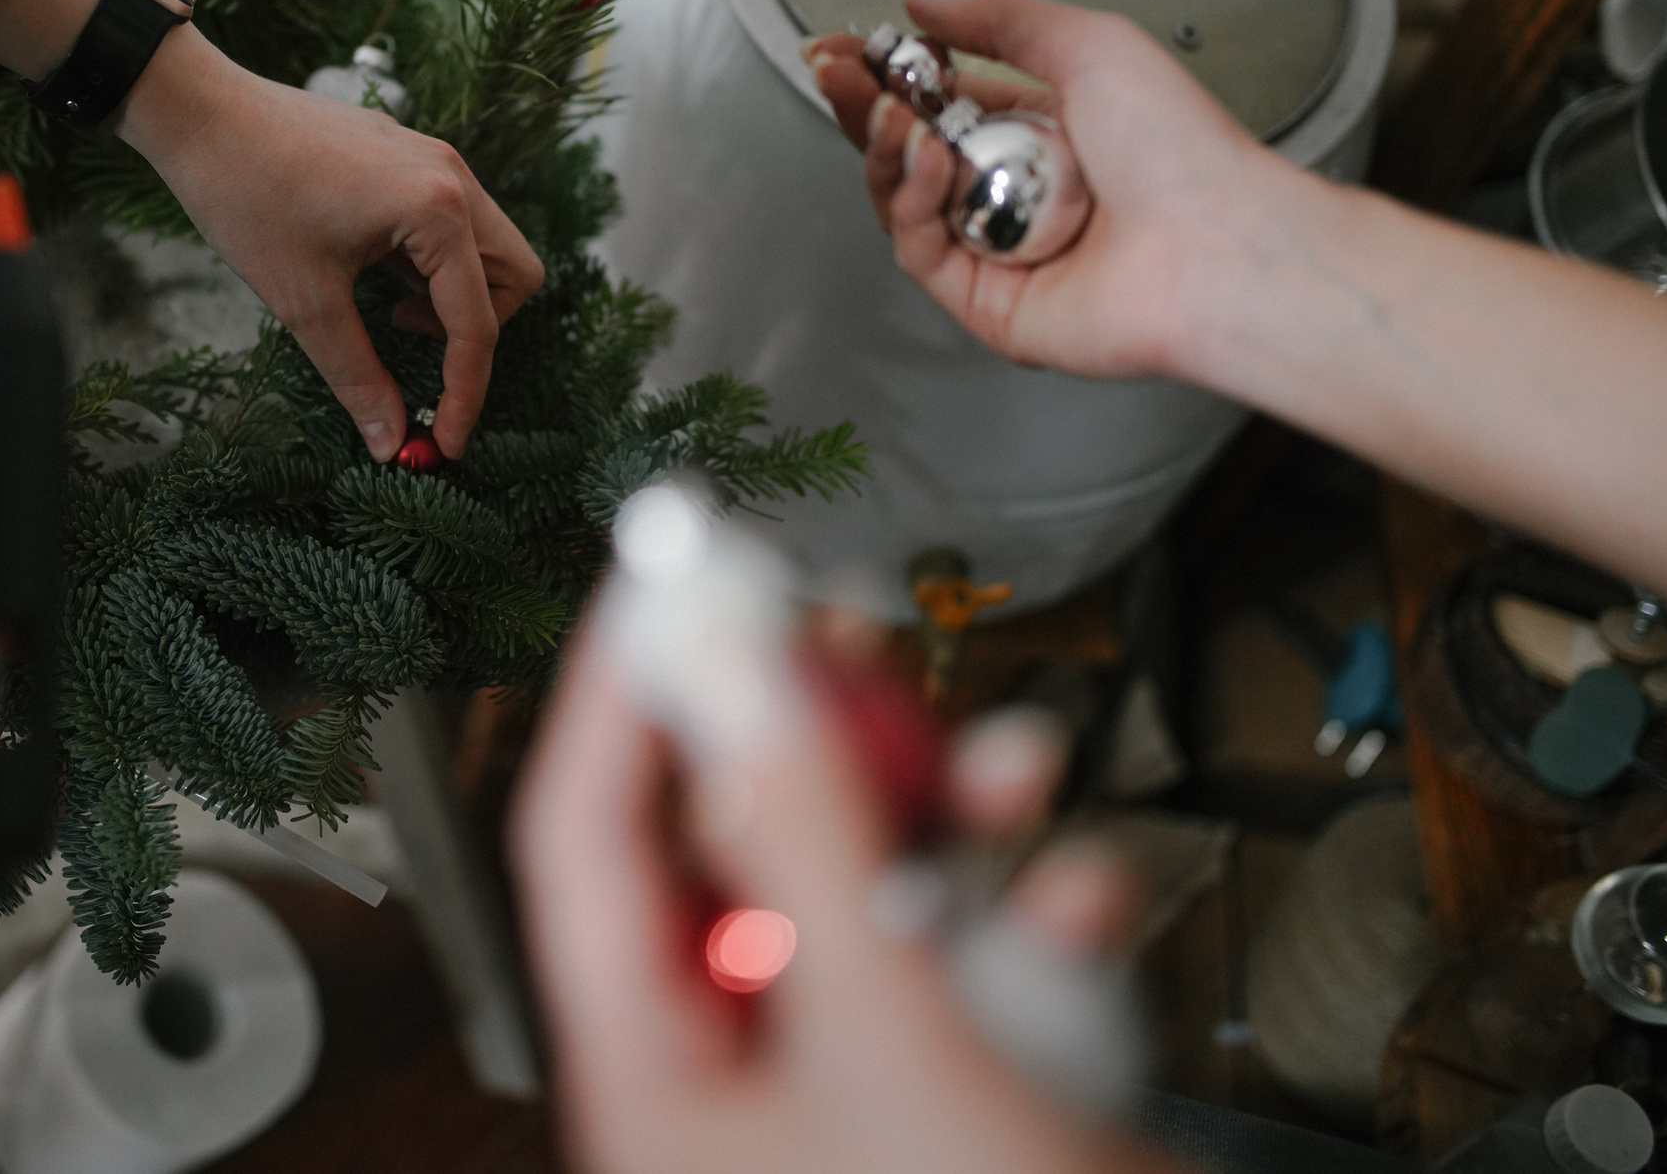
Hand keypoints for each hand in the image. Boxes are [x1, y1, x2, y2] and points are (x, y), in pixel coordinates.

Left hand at [0, 0, 545, 461]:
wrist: (200, 110)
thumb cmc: (247, 196)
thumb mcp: (304, 301)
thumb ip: (357, 376)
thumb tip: (390, 441)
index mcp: (437, 210)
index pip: (479, 324)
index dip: (465, 395)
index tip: (446, 444)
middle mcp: (452, 177)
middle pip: (514, 276)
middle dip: (477, 331)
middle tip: (407, 345)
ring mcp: (433, 159)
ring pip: (487, 246)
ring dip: (454, 295)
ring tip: (383, 309)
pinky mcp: (409, 155)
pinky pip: (453, 220)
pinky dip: (431, 262)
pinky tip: (370, 270)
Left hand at [512, 626, 1176, 1173]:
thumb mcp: (892, 1042)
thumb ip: (808, 839)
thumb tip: (733, 665)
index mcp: (657, 1071)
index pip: (586, 840)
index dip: (620, 693)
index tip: (669, 573)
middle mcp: (735, 1073)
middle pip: (732, 845)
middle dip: (809, 736)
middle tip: (852, 629)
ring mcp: (848, 1085)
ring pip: (863, 888)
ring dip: (944, 817)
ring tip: (1011, 762)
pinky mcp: (956, 1095)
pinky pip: (965, 963)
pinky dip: (1027, 914)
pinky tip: (1080, 896)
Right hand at [808, 0, 1303, 379]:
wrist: (1214, 245)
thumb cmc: (1179, 149)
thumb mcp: (1087, 44)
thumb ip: (997, 18)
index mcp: (1044, 130)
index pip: (942, 99)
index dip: (888, 72)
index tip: (847, 45)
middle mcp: (1016, 191)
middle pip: (909, 148)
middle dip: (866, 104)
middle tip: (835, 68)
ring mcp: (997, 250)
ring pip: (904, 198)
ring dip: (885, 146)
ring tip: (890, 110)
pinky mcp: (984, 302)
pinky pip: (919, 247)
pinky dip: (910, 198)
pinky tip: (925, 158)